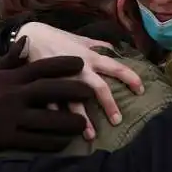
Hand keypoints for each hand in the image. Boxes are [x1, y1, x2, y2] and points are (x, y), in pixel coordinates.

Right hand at [0, 38, 91, 154]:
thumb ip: (12, 59)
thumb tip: (26, 38)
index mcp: (11, 79)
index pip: (40, 67)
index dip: (62, 64)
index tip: (80, 62)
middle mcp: (13, 95)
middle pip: (48, 90)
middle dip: (72, 90)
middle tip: (91, 92)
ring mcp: (11, 117)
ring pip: (46, 119)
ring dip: (68, 121)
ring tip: (84, 123)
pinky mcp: (9, 138)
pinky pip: (36, 141)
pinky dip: (53, 141)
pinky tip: (65, 141)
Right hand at [17, 22, 143, 139]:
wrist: (29, 36)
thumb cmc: (56, 37)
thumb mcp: (79, 39)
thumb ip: (97, 45)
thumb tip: (114, 49)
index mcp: (90, 57)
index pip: (116, 67)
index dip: (131, 78)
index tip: (141, 90)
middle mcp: (79, 69)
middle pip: (99, 88)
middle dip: (109, 105)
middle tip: (117, 121)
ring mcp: (62, 80)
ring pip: (76, 102)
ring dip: (83, 119)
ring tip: (90, 135)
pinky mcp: (45, 87)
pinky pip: (52, 105)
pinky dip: (58, 117)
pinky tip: (62, 132)